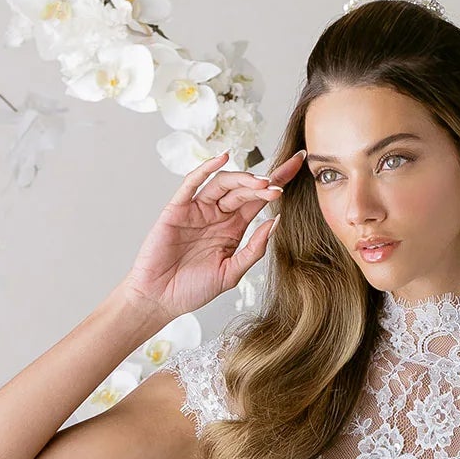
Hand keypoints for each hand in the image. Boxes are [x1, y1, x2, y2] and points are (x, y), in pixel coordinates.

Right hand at [119, 147, 306, 322]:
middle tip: (279, 183)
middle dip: (263, 183)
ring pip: (223, 184)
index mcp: (233, 229)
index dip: (277, 183)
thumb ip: (253, 250)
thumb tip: (275, 222)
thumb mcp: (231, 274)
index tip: (299, 167)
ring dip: (242, 180)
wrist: (160, 299)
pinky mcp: (178, 209)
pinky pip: (193, 183)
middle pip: (244, 189)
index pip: (259, 200)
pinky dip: (207, 169)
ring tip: (260, 183)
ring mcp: (198, 210)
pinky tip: (222, 159)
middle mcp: (218, 215)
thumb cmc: (193, 290)